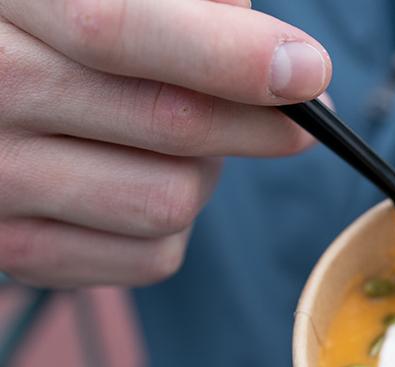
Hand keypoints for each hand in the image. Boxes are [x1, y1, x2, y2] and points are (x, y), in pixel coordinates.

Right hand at [0, 0, 330, 286]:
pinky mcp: (18, 252)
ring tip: (186, 140)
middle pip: (169, 124)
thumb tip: (265, 38)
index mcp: (7, 2)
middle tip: (297, 112)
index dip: (228, 54)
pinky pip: (153, 257)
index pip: (115, 25)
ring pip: (171, 201)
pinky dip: (178, 227)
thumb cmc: (50, 32)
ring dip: (208, 174)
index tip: (308, 71)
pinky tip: (152, 183)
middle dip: (259, 122)